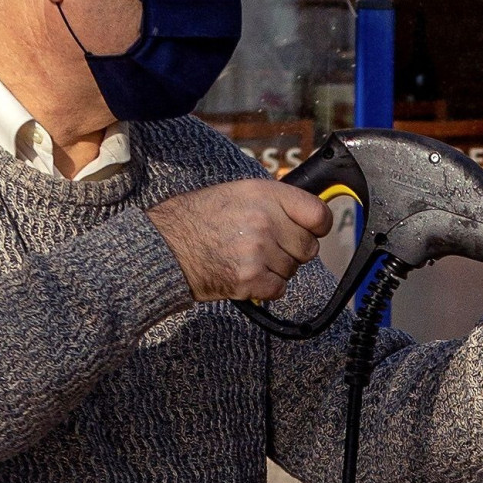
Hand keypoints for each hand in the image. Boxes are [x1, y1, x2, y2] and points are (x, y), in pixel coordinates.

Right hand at [150, 179, 333, 303]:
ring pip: (293, 270)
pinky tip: (246, 275)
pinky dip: (265, 288)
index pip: (318, 214)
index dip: (318, 226)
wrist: (164, 246)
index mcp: (265, 195)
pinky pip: (278, 289)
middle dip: (292, 251)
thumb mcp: (236, 193)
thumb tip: (304, 214)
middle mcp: (265, 221)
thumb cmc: (195, 219)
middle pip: (308, 248)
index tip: (311, 230)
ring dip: (276, 270)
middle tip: (267, 248)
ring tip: (248, 259)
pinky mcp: (250, 279)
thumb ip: (272, 201)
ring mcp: (259, 251)